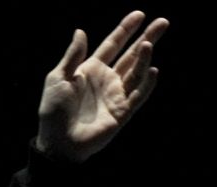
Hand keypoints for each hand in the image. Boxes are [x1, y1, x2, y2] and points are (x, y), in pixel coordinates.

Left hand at [36, 10, 168, 162]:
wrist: (57, 142)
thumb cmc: (53, 111)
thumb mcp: (57, 79)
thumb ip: (72, 56)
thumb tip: (80, 31)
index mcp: (91, 69)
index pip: (112, 45)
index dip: (125, 30)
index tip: (140, 14)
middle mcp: (107, 80)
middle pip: (131, 55)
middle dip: (147, 38)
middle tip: (163, 22)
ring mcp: (116, 95)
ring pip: (136, 72)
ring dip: (144, 58)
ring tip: (148, 44)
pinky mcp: (122, 112)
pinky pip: (138, 96)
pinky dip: (146, 84)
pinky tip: (152, 70)